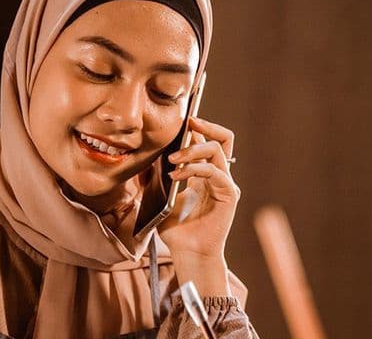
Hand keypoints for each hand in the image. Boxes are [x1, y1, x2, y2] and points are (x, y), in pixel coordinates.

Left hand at [157, 116, 239, 295]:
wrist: (187, 252)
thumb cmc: (175, 229)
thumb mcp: (160, 196)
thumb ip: (156, 176)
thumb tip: (143, 156)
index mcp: (206, 174)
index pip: (209, 141)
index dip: (198, 128)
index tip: (182, 120)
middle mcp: (219, 176)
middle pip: (224, 139)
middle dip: (205, 127)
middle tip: (187, 124)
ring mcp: (225, 185)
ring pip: (217, 151)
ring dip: (193, 150)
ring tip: (172, 158)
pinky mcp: (228, 196)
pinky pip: (215, 173)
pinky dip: (194, 169)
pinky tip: (175, 175)